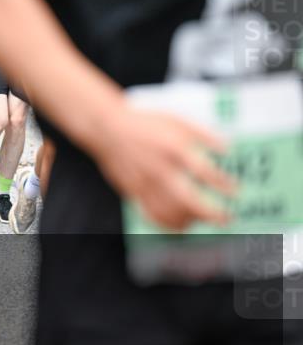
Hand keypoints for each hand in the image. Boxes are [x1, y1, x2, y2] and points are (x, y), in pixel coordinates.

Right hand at [89, 105, 235, 230]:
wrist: (108, 129)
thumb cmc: (145, 123)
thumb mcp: (177, 120)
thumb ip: (204, 134)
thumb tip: (227, 149)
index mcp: (173, 148)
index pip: (204, 171)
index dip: (222, 184)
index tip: (235, 190)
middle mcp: (159, 168)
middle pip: (188, 199)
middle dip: (211, 212)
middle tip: (227, 218)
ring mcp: (145, 182)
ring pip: (170, 211)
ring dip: (191, 219)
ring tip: (203, 219)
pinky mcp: (133, 191)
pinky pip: (151, 214)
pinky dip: (168, 223)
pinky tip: (180, 224)